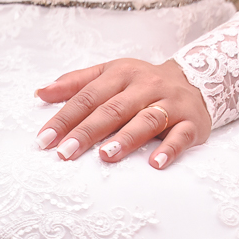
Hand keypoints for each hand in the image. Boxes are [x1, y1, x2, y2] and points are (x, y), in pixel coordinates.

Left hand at [34, 58, 211, 168]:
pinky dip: (169, 150)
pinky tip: (155, 164)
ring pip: (146, 120)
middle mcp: (146, 86)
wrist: (198, 80)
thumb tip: (40, 93)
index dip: (65, 118)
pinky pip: (181, 136)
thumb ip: (75, 83)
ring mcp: (170, 104)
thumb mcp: (109, 74)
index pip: (88, 97)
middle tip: (65, 153)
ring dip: (126, 138)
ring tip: (105, 156)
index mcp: (121, 74)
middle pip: (113, 109)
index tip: (44, 140)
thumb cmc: (141, 84)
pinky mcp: (191, 122)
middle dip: (87, 132)